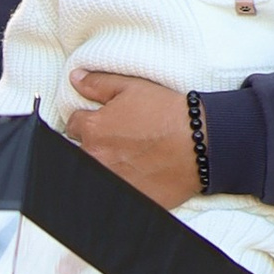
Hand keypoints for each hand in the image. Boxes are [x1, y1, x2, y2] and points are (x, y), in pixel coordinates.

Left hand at [64, 71, 198, 208]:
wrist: (200, 143)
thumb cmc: (168, 113)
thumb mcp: (132, 88)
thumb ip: (98, 84)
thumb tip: (75, 78)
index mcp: (93, 129)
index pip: (73, 126)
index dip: (88, 122)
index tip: (103, 124)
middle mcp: (96, 157)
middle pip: (81, 150)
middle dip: (94, 144)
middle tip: (118, 140)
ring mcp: (111, 179)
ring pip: (97, 169)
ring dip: (106, 163)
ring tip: (129, 157)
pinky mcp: (128, 195)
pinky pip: (116, 188)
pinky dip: (123, 180)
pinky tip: (139, 172)